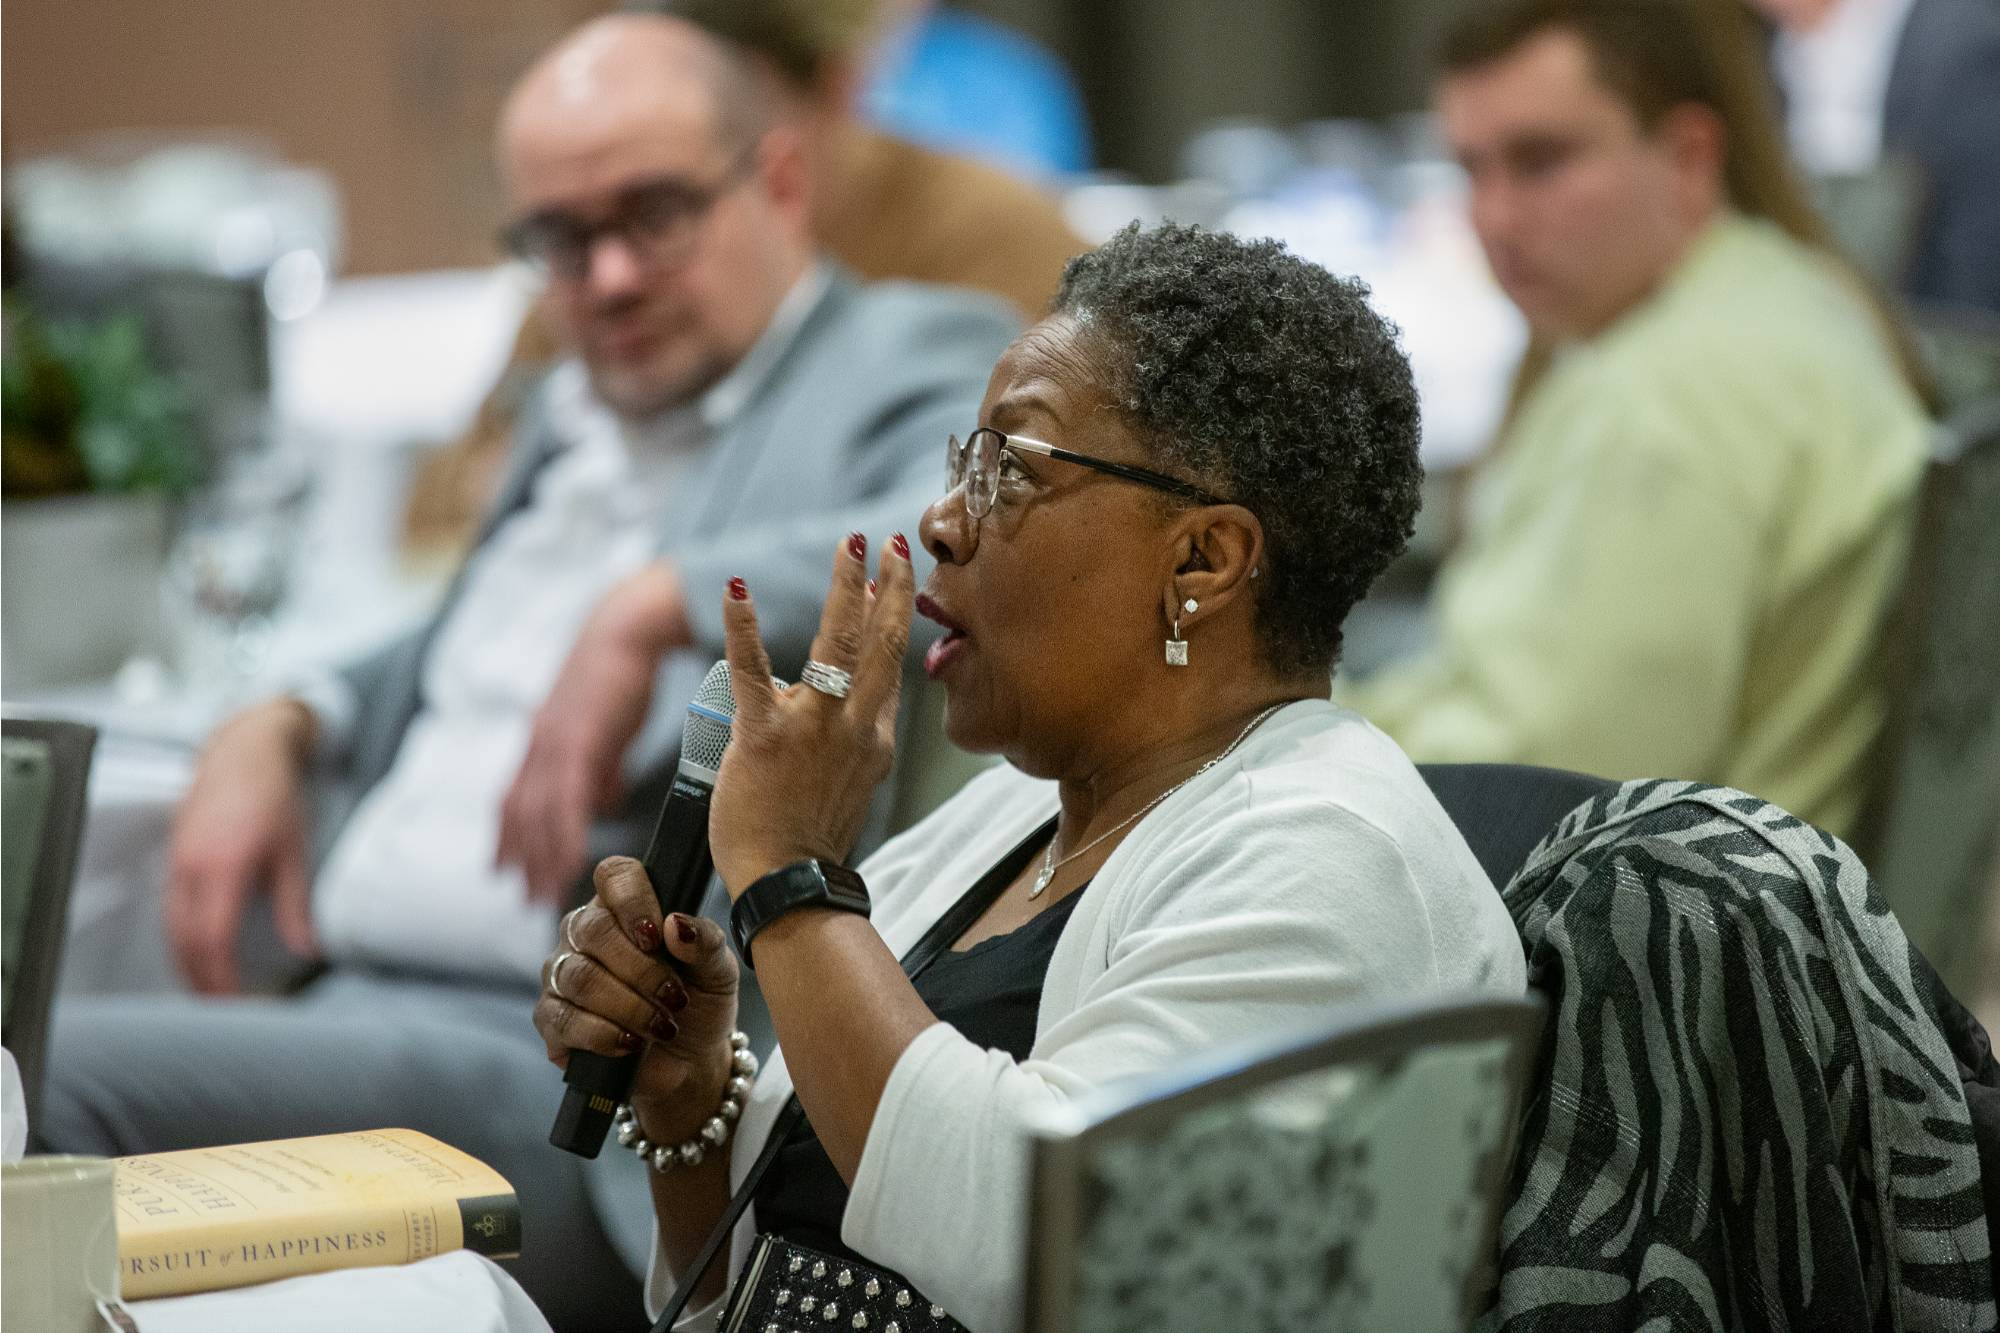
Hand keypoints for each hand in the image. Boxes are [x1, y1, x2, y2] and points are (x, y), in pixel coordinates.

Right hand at [165, 698, 319, 993]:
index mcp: (222, 866)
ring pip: (172, 929)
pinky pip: (170, 909)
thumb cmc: (274, 793)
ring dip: (188, 964)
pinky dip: (182, 939)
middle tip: (223, 1010)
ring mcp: (176, 861)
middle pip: (185, 942)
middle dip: (201, 981)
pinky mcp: (173, 856)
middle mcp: (190, 867)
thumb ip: (296, 904)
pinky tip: (200, 952)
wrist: (243, 748)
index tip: (236, 1004)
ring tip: (211, 992)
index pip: (213, 939)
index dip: (221, 979)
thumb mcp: (294, 850)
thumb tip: (306, 950)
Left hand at [497, 562, 689, 901]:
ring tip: (546, 894)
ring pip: (539, 814)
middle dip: (521, 857)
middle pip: (520, 812)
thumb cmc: (624, 672)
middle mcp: (539, 743)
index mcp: (543, 737)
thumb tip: (605, 800)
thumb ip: (603, 765)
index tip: (503, 868)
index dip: (507, 834)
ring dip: (541, 858)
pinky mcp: (577, 741)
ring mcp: (554, 743)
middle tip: (526, 898)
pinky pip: (566, 802)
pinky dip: (566, 836)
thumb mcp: (608, 726)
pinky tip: (571, 862)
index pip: (515, 796)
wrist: (629, 631)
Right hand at [532, 857, 739, 1133]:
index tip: (657, 937)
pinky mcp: (551, 1018)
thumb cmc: (700, 1004)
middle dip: (640, 969)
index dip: (633, 901)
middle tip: (674, 997)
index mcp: (626, 908)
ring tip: (660, 1026)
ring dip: (627, 1006)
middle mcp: (586, 934)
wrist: (689, 1061)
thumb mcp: (718, 972)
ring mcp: (562, 974)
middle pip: (592, 929)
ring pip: (578, 977)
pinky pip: (562, 1018)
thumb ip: (706, 943)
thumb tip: (676, 924)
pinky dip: (601, 1034)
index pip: (614, 875)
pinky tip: (629, 1043)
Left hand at [709, 532, 912, 896]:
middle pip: (881, 642)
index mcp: (875, 737)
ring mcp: (813, 727)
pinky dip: (744, 626)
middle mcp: (855, 725)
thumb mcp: (857, 782)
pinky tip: (738, 589)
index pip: (887, 666)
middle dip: (889, 585)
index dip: (892, 616)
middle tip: (891, 542)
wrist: (789, 883)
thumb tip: (860, 701)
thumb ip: (861, 736)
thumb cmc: (812, 839)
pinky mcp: (765, 736)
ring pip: (839, 644)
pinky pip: (753, 672)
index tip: (892, 579)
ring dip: (847, 587)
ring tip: (851, 546)